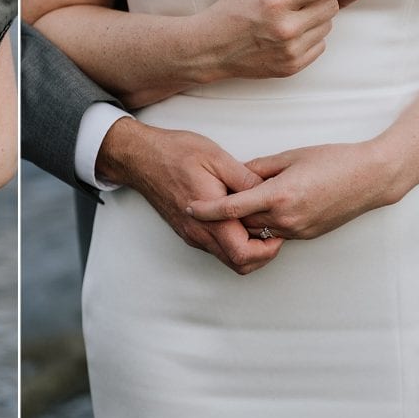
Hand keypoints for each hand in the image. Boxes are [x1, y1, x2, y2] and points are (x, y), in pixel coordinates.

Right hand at [98, 119, 282, 274]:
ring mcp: (191, 233)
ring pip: (226, 258)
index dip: (268, 249)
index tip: (278, 232)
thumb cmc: (175, 153)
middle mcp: (199, 232)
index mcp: (210, 216)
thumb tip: (269, 192)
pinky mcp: (187, 230)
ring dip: (247, 249)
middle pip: (238, 264)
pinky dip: (231, 242)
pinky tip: (238, 220)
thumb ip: (244, 179)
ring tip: (258, 224)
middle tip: (273, 233)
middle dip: (262, 255)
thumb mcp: (216, 157)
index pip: (244, 253)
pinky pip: (214, 247)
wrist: (140, 157)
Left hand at [187, 141, 401, 239]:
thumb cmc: (333, 160)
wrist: (370, 179)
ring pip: (257, 231)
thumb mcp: (290, 156)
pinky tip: (262, 208)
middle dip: (225, 215)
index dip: (208, 209)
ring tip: (234, 203)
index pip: (233, 207)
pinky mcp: (306, 235)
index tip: (189, 207)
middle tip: (208, 199)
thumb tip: (235, 174)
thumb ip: (258, 168)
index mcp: (279, 195)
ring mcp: (297, 230)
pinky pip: (275, 233)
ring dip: (244, 221)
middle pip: (241, 223)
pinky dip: (263, 223)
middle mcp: (286, 218)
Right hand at [193, 0, 358, 82]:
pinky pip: (319, 46)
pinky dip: (311, 37)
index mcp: (275, 3)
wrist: (209, 48)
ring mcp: (290, 51)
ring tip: (295, 16)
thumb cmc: (230, 13)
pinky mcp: (292, 67)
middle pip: (330, 6)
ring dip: (317, 18)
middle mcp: (285, 28)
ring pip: (327, 26)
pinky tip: (291, 34)